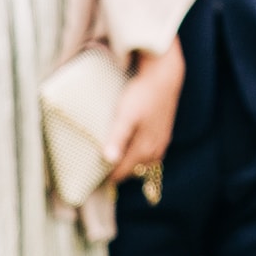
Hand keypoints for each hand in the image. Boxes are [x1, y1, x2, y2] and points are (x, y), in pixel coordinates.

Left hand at [97, 40, 184, 181]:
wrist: (164, 78)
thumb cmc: (142, 95)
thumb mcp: (126, 115)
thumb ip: (118, 138)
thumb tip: (109, 159)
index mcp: (143, 149)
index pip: (121, 173)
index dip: (106, 177)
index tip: (91, 176)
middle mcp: (154, 150)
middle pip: (132, 171)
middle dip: (118, 171)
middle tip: (99, 167)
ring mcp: (161, 143)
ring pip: (143, 164)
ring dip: (130, 164)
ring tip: (114, 158)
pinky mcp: (164, 135)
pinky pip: (152, 155)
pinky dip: (140, 156)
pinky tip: (133, 146)